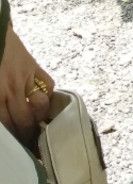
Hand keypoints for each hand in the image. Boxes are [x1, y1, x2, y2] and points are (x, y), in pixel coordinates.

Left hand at [0, 24, 53, 146]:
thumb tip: (4, 119)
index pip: (7, 125)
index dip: (15, 139)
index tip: (20, 147)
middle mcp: (10, 90)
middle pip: (24, 120)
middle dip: (28, 135)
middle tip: (31, 143)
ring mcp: (25, 77)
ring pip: (39, 105)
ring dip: (40, 118)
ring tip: (39, 125)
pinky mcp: (34, 65)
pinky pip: (48, 85)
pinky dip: (48, 95)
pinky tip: (44, 101)